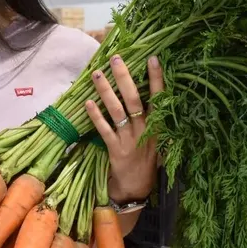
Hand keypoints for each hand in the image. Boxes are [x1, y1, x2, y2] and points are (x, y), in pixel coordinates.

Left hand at [85, 55, 164, 202]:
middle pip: (134, 100)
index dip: (156, 78)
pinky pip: (104, 130)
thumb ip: (152, 118)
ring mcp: (130, 140)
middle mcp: (145, 130)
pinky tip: (87, 103)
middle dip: (124, 77)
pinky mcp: (115, 150)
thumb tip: (142, 90)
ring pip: (117, 111)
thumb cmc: (146, 160)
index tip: (153, 58)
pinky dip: (96, 116)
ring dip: (106, 91)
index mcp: (158, 126)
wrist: (137, 189)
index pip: (159, 98)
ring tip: (96, 74)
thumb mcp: (157, 139)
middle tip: (115, 58)